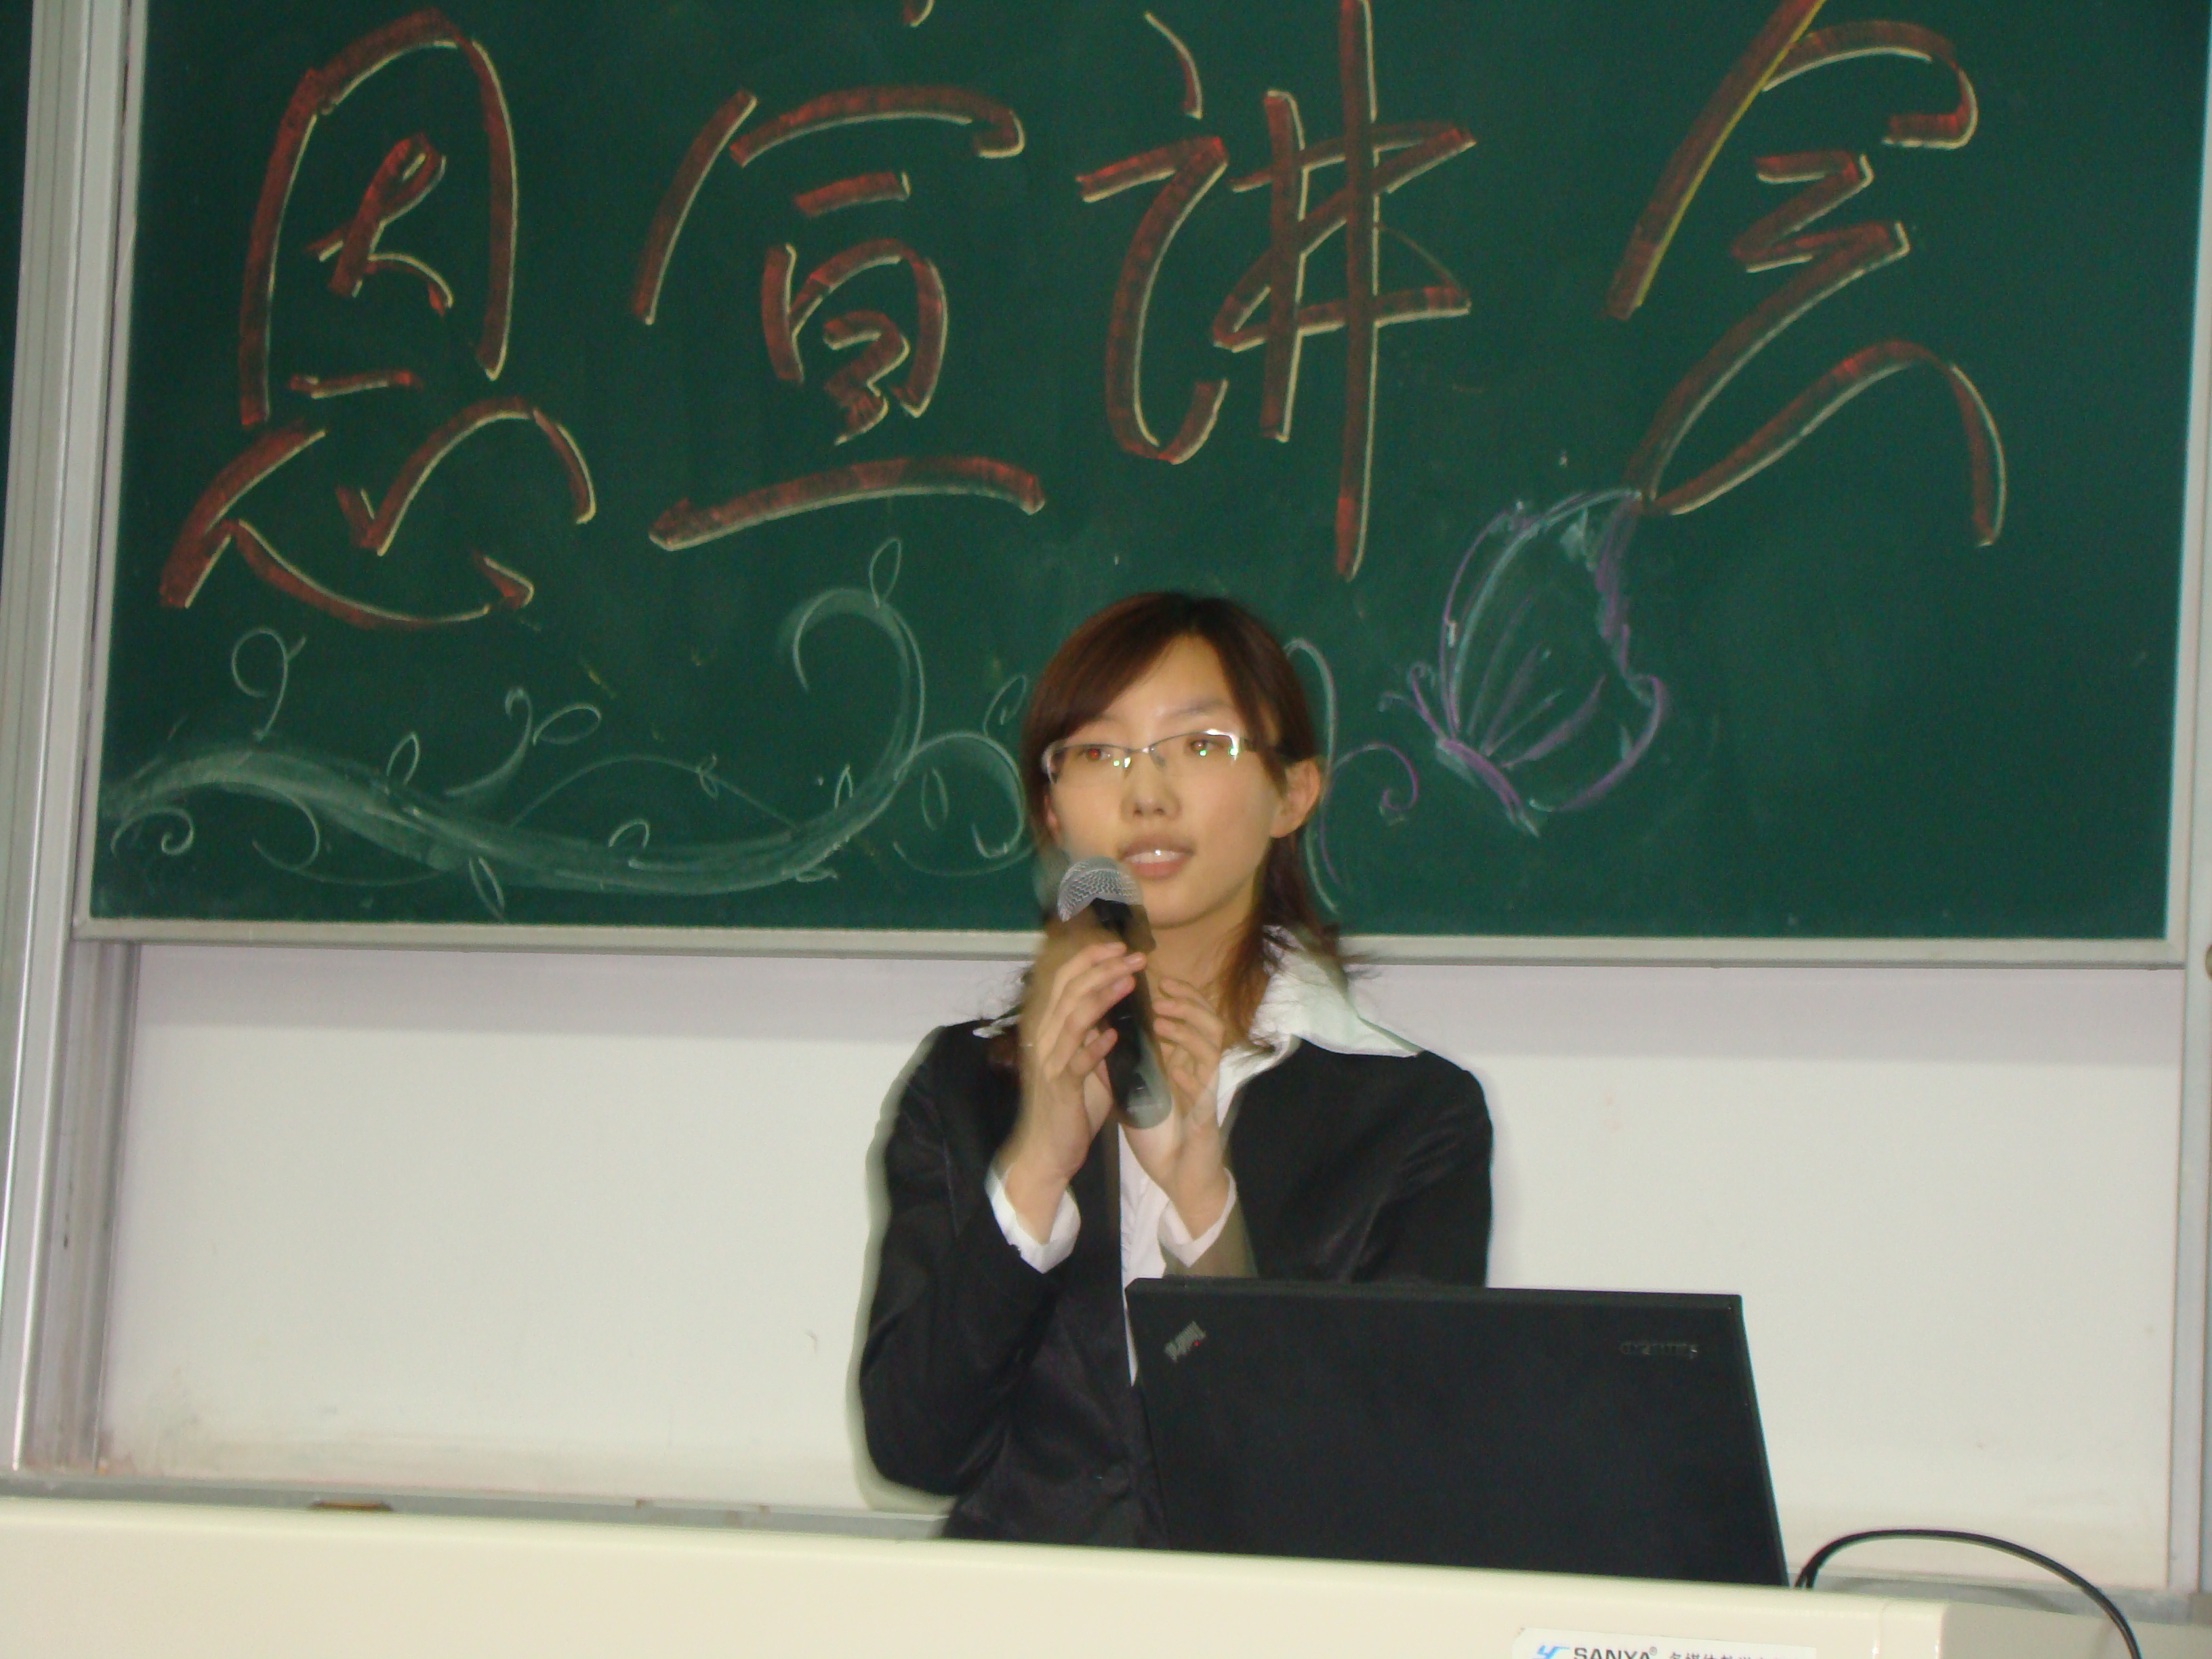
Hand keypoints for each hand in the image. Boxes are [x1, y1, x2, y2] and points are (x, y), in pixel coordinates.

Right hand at [997, 931, 1142, 1237]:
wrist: (1048, 1150)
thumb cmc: (1069, 1105)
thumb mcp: (1082, 1060)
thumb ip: (1091, 1033)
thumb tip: (1112, 1003)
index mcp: (1047, 1027)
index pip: (1064, 979)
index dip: (1090, 959)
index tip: (1120, 948)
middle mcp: (1043, 1037)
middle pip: (1069, 989)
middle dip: (1103, 968)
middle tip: (1135, 956)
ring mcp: (1049, 1062)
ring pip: (1072, 1017)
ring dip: (1102, 995)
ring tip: (1130, 979)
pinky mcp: (1060, 1088)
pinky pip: (1077, 1061)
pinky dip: (1096, 1046)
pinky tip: (1115, 1035)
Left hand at [1121, 975, 1231, 1237]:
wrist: (1177, 1176)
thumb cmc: (1160, 1133)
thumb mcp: (1136, 1091)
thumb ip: (1124, 1062)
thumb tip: (1099, 1031)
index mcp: (1183, 1061)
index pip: (1191, 1017)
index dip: (1178, 995)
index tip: (1156, 980)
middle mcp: (1199, 1069)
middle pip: (1209, 1019)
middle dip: (1186, 1000)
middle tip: (1161, 990)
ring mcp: (1205, 1088)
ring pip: (1212, 1041)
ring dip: (1187, 1026)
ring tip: (1161, 1018)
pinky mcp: (1206, 1111)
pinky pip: (1205, 1082)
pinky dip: (1189, 1068)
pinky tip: (1172, 1062)